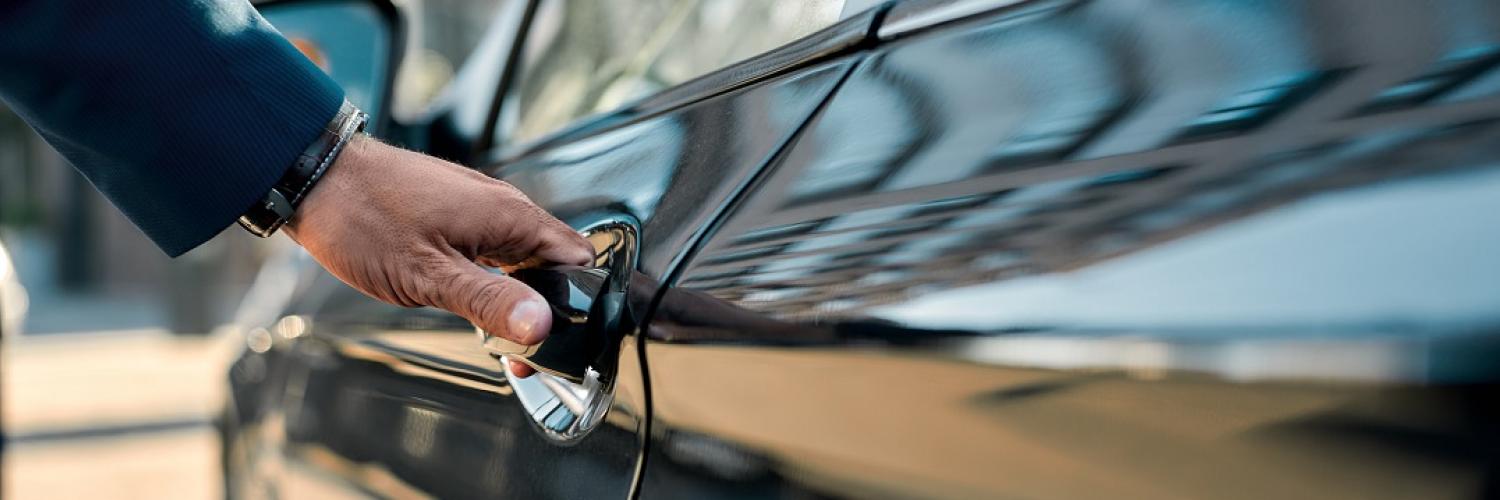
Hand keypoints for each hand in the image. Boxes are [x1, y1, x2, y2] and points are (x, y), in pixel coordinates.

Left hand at [283, 135, 592, 376]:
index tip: (555, 340)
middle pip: (554, 262)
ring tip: (498, 333)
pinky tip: (474, 301)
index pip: (578, 260)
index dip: (577, 303)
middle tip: (521, 350)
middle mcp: (504, 206)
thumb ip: (490, 301)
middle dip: (547, 307)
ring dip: (518, 294)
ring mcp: (482, 206)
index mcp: (510, 216)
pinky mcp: (459, 210)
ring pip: (524, 258)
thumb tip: (541, 325)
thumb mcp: (429, 275)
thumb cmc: (364, 217)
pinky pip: (496, 248)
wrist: (316, 177)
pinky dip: (494, 278)